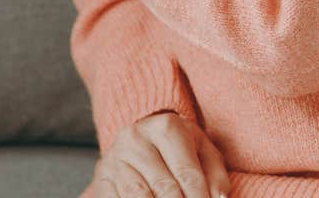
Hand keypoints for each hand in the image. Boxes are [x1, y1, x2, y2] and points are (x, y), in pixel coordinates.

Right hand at [86, 111, 230, 197]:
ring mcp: (116, 158)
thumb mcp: (202, 152)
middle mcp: (137, 138)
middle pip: (165, 188)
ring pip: (140, 196)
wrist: (139, 138)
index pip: (188, 174)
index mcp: (166, 127)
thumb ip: (215, 175)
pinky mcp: (103, 176)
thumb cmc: (179, 148)